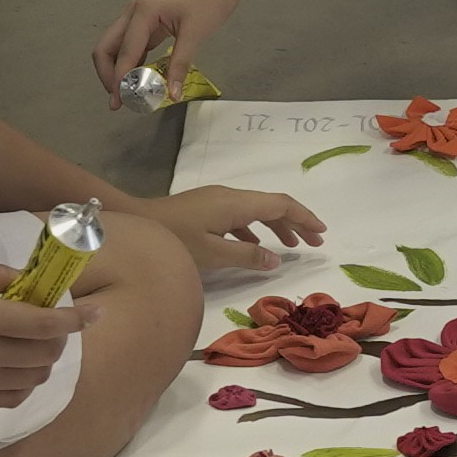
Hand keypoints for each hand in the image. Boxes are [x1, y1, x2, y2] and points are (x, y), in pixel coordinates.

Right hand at [0, 260, 88, 403]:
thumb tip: (33, 284)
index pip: (42, 326)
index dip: (75, 320)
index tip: (95, 312)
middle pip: (43, 354)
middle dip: (60, 336)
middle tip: (51, 318)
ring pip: (33, 379)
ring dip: (44, 359)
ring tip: (32, 340)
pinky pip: (12, 398)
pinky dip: (26, 382)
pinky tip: (17, 365)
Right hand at [90, 0, 239, 104]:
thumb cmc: (209, 1)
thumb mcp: (196, 34)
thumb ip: (180, 65)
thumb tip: (172, 94)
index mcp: (142, 12)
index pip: (124, 52)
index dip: (119, 78)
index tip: (120, 102)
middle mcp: (132, 13)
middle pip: (106, 48)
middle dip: (108, 75)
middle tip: (118, 100)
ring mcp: (136, 18)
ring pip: (114, 48)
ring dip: (116, 71)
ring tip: (126, 95)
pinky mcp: (145, 24)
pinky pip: (129, 48)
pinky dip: (129, 65)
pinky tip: (138, 81)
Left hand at [147, 181, 329, 270]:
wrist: (135, 222)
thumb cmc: (174, 239)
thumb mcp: (212, 254)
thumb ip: (247, 257)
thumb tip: (276, 259)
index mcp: (235, 204)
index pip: (280, 205)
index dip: (304, 217)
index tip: (321, 233)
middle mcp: (229, 196)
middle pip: (272, 205)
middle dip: (295, 222)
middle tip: (314, 242)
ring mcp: (216, 200)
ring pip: (256, 210)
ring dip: (276, 226)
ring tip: (290, 246)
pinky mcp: (205, 208)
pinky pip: (240, 216)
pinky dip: (254, 229)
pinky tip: (254, 247)